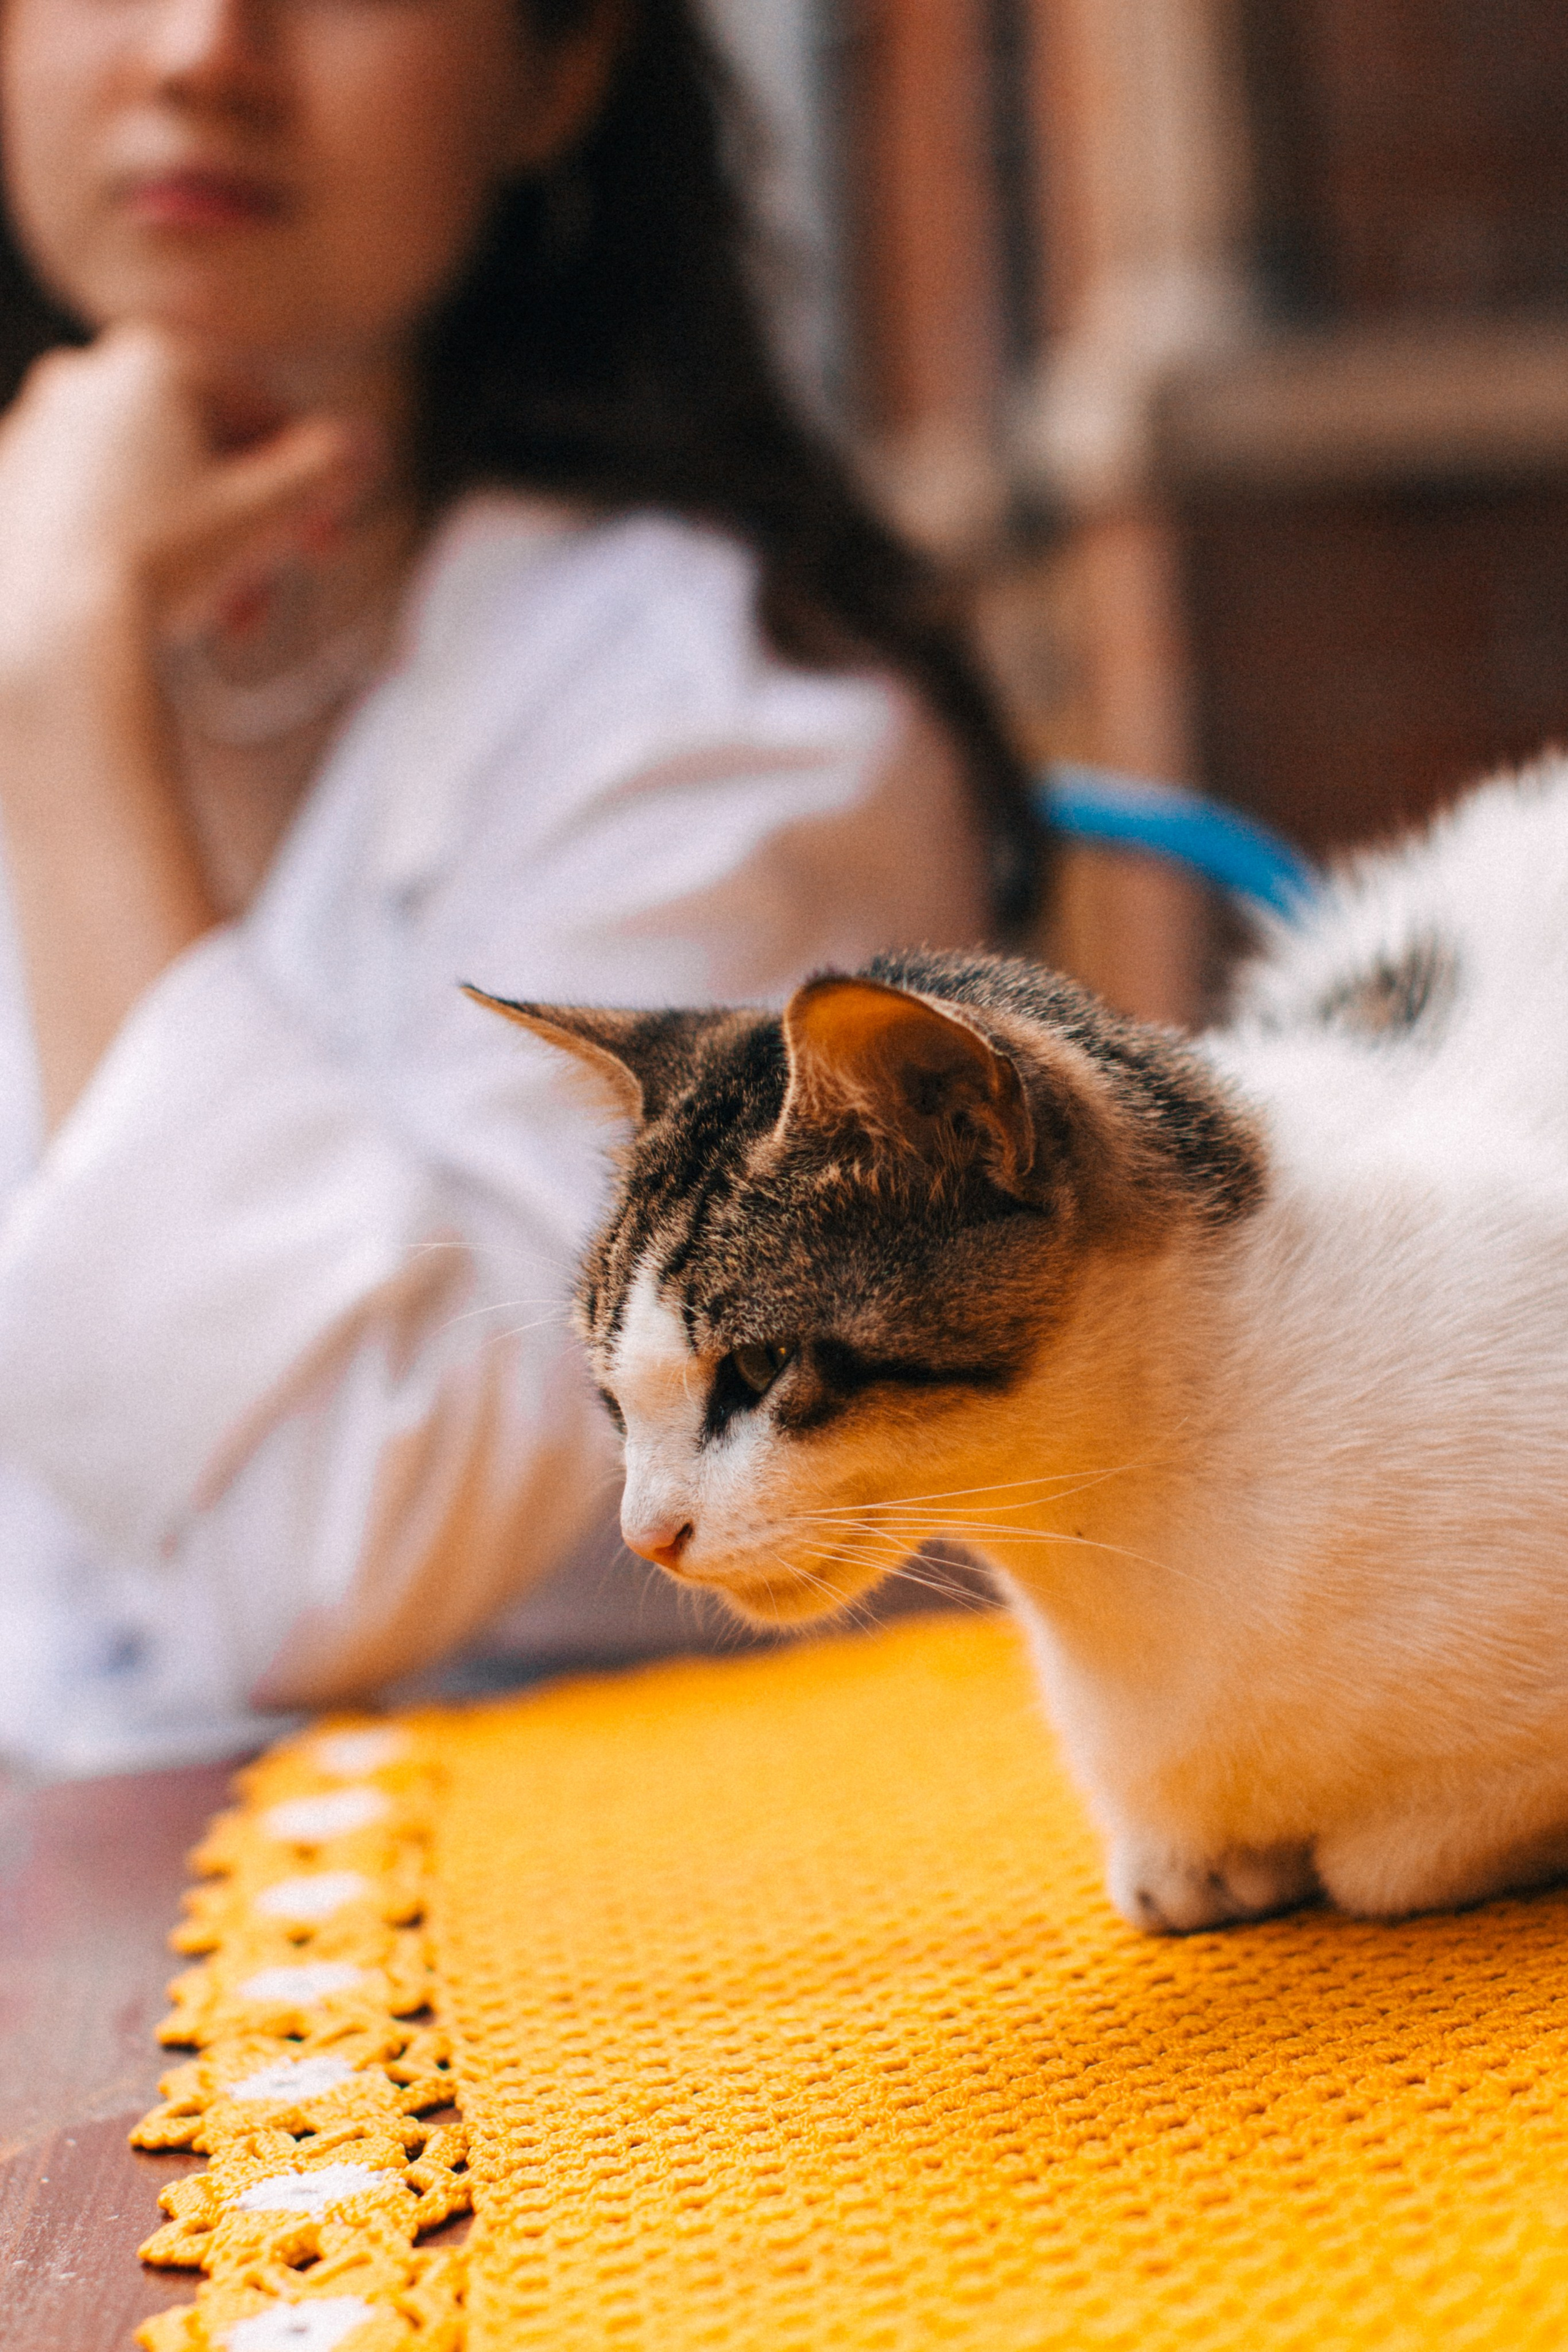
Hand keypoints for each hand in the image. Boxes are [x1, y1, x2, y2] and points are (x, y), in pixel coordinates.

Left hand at [0, 321, 374, 686]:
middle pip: (204, 449)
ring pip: (151, 482)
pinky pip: (97, 510)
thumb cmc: (163, 563)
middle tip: (269, 592)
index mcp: (154, 359)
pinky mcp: (7, 490)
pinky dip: (137, 548)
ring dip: (200, 545)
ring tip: (215, 614)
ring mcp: (34, 430)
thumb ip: (329, 469)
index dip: (311, 482)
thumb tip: (366, 445)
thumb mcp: (271, 513)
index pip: (264, 411)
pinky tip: (154, 606)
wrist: (55, 638)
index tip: (324, 543)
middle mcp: (83, 374)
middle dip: (249, 526)